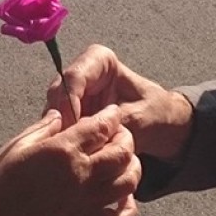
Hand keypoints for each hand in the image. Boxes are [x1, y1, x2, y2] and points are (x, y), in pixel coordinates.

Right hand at [0, 105, 140, 215]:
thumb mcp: (15, 146)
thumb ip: (43, 128)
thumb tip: (60, 115)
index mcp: (63, 151)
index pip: (101, 127)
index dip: (110, 116)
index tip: (110, 112)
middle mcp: (81, 175)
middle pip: (123, 152)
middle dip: (125, 138)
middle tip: (117, 133)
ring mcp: (86, 201)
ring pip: (128, 182)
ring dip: (131, 168)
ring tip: (122, 161)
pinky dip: (127, 209)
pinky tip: (120, 199)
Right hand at [48, 44, 193, 162]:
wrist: (162, 126)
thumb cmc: (155, 114)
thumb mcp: (138, 118)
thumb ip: (111, 122)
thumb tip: (84, 133)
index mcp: (99, 60)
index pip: (73, 76)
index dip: (69, 101)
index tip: (74, 126)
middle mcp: (81, 74)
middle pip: (58, 94)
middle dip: (64, 120)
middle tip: (70, 144)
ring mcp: (72, 95)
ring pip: (54, 113)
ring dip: (63, 133)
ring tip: (75, 153)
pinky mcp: (70, 115)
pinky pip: (58, 127)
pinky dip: (65, 141)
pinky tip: (74, 155)